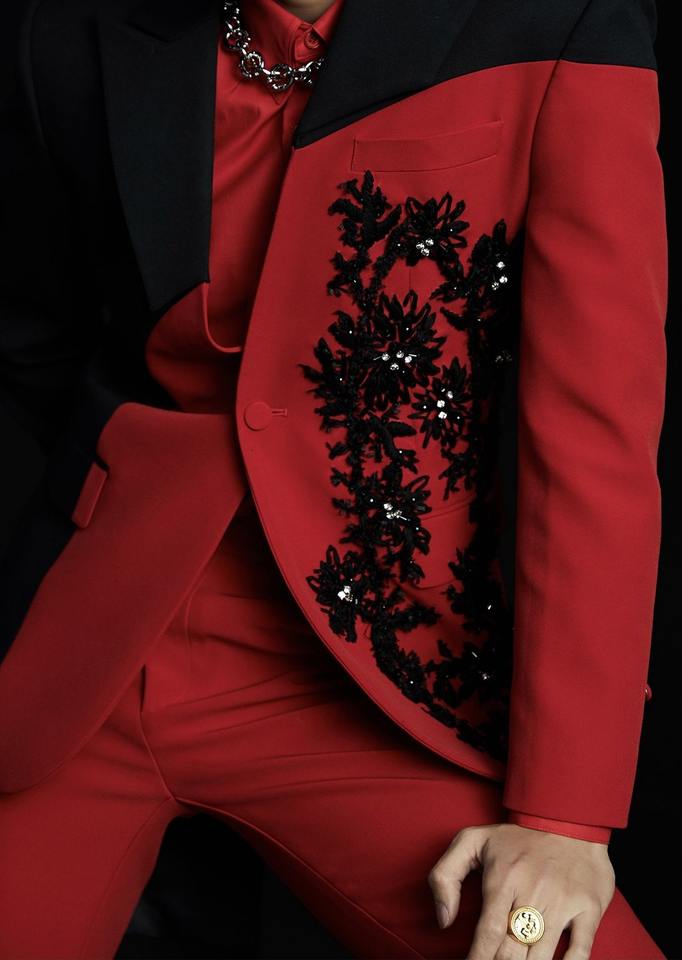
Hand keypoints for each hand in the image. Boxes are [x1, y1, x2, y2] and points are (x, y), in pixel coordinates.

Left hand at [427, 823, 615, 959]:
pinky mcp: (588, 909)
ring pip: (541, 957)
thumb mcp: (471, 841)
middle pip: (512, 951)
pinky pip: (580, 952)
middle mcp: (533, 893)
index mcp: (503, 879)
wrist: (568, 817)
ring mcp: (563, 903)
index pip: (488, 934)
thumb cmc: (517, 836)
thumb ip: (444, 876)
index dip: (478, 959)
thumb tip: (443, 920)